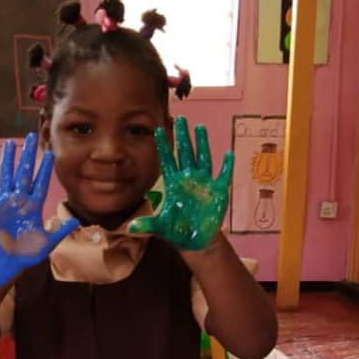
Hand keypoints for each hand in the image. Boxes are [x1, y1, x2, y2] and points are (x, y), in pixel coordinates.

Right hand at [0, 132, 78, 286]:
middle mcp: (19, 201)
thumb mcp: (47, 243)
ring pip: (5, 177)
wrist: (9, 262)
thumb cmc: (28, 253)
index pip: (40, 183)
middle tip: (31, 136)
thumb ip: (60, 231)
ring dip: (7, 161)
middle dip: (27, 155)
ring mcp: (3, 203)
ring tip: (9, 143)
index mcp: (33, 207)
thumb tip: (76, 221)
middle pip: (24, 173)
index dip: (44, 169)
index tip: (50, 153)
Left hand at [129, 117, 232, 250]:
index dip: (163, 147)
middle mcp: (188, 179)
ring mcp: (204, 183)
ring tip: (200, 128)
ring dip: (202, 144)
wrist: (195, 240)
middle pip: (185, 153)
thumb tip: (130, 228)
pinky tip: (228, 154)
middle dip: (183, 136)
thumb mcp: (161, 227)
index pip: (167, 161)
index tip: (157, 130)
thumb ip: (147, 224)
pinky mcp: (218, 191)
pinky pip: (223, 176)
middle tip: (180, 118)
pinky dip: (227, 166)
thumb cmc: (177, 230)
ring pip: (203, 159)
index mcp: (173, 184)